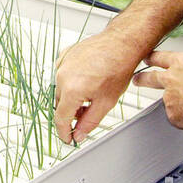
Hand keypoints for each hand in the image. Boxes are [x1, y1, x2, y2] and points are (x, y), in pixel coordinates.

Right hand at [53, 28, 148, 143]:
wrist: (122, 43)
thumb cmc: (118, 67)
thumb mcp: (106, 102)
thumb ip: (89, 122)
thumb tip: (79, 134)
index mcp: (71, 90)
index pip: (60, 119)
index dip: (64, 132)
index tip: (68, 138)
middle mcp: (62, 76)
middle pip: (60, 104)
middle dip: (71, 114)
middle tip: (85, 116)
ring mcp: (62, 64)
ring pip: (60, 89)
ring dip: (71, 97)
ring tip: (90, 96)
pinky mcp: (65, 55)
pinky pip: (61, 74)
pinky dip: (69, 81)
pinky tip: (85, 81)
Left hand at [131, 51, 182, 131]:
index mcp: (182, 62)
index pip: (160, 57)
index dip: (152, 58)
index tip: (146, 59)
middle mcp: (171, 78)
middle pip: (149, 78)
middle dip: (141, 79)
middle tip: (137, 80)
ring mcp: (169, 97)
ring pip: (169, 100)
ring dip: (179, 104)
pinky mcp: (172, 114)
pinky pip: (176, 116)